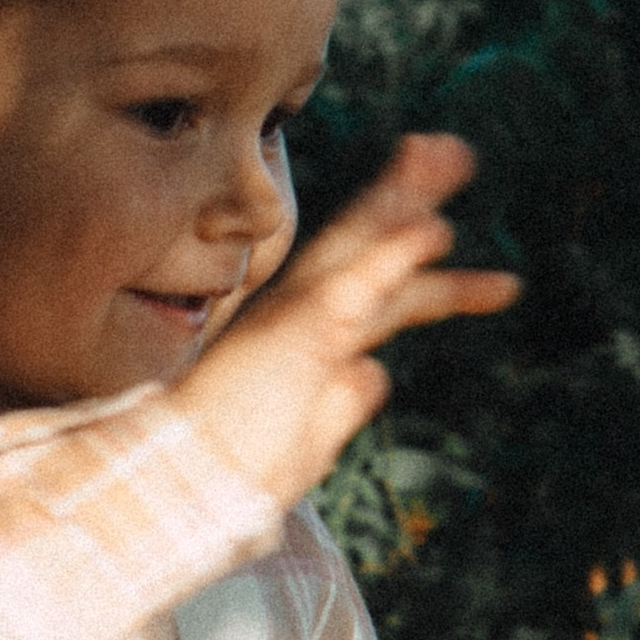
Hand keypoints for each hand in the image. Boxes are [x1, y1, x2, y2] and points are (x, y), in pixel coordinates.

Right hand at [180, 134, 517, 509]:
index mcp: (300, 337)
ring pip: (362, 244)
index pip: (364, 283)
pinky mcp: (301, 333)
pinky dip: (395, 256)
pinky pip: (356, 286)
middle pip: (364, 242)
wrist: (185, 489)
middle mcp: (297, 314)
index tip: (442, 230)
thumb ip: (341, 402)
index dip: (405, 251)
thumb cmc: (234, 474)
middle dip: (409, 196)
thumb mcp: (307, 439)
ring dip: (407, 199)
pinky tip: (435, 230)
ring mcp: (297, 318)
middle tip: (454, 150)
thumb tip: (375, 372)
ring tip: (451, 156)